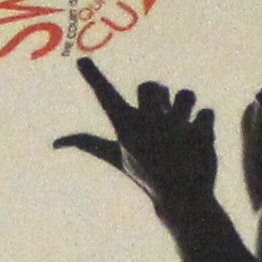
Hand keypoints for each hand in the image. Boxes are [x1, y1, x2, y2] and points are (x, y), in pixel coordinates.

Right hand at [49, 58, 219, 201]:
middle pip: (151, 85)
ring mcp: (175, 131)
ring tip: (182, 133)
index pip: (106, 97)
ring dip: (186, 111)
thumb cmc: (145, 175)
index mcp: (125, 130)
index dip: (93, 78)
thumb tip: (54, 144)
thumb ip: (88, 144)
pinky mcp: (201, 134)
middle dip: (159, 99)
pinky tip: (197, 146)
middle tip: (162, 122)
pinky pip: (207, 111)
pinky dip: (204, 127)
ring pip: (185, 93)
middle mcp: (147, 127)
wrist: (182, 201)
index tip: (82, 61)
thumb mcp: (115, 159)